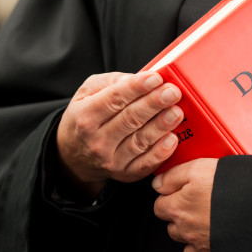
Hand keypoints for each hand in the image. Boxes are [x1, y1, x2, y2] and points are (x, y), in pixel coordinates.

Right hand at [55, 71, 183, 199]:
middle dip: (153, 104)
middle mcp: (96, 140)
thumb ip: (111, 82)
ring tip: (176, 111)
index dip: (136, 88)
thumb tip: (138, 79)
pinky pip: (145, 164)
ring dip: (160, 126)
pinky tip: (172, 139)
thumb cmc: (85, 117)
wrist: (74, 154)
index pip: (113, 99)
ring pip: (139, 141)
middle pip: (129, 119)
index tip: (155, 78)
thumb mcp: (86, 93)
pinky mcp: (124, 174)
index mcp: (85, 116)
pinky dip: (160, 153)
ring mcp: (110, 159)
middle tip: (173, 92)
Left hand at [152, 158, 217, 251]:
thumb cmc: (231, 187)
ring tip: (207, 224)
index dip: (168, 199)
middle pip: (173, 228)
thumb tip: (157, 184)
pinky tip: (218, 242)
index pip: (159, 207)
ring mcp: (203, 247)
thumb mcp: (197, 168)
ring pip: (188, 248)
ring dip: (193, 238)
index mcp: (179, 209)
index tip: (177, 195)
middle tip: (196, 207)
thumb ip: (173, 176)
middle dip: (180, 219)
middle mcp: (188, 231)